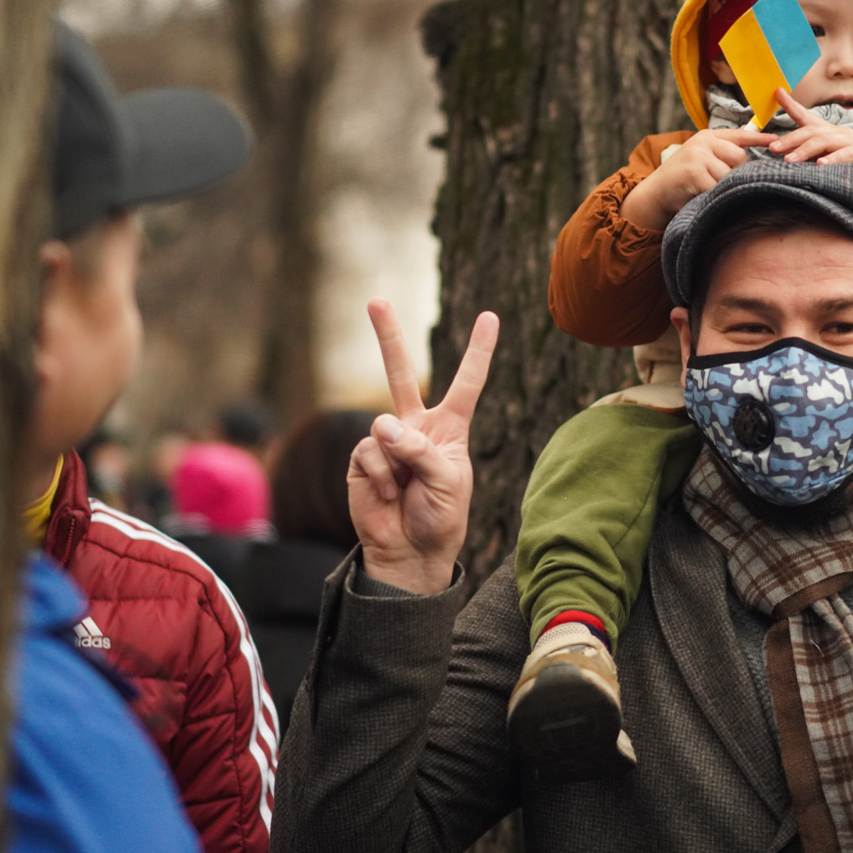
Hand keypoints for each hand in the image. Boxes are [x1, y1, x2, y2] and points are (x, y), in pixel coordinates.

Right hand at [347, 298, 498, 594]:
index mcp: (449, 429)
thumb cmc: (440, 518)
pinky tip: (387, 493)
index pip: (467, 382)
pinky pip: (368, 451)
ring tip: (405, 489)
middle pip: (400, 373)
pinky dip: (379, 475)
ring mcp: (386, 441)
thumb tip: (383, 425)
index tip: (491, 316)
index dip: (478, 350)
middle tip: (375, 299)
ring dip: (397, 461)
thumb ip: (420, 450)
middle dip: (386, 336)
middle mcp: (416, 427)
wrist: (409, 553)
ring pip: (384, 426)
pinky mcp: (362, 458)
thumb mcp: (448, 482)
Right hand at [620, 127, 775, 229]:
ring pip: (728, 175)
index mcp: (707, 136)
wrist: (655, 193)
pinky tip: (698, 195)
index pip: (739, 135)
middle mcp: (703, 141)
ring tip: (703, 189)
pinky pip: (716, 187)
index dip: (759, 138)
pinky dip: (711, 195)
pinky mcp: (693, 171)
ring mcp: (697, 155)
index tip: (776, 140)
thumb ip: (721, 155)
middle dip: (733, 172)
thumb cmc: (682, 180)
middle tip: (715, 181)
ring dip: (720, 187)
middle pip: (738, 157)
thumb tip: (749, 158)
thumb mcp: (701, 159)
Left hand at [768, 93, 852, 209]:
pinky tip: (821, 165)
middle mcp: (839, 133)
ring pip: (825, 142)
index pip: (807, 116)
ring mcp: (852, 141)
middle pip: (811, 132)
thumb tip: (787, 157)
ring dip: (805, 151)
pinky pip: (847, 155)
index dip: (791, 103)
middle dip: (790, 139)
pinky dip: (834, 159)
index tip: (775, 91)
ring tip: (789, 160)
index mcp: (830, 132)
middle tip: (772, 148)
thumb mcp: (833, 154)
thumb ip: (813, 153)